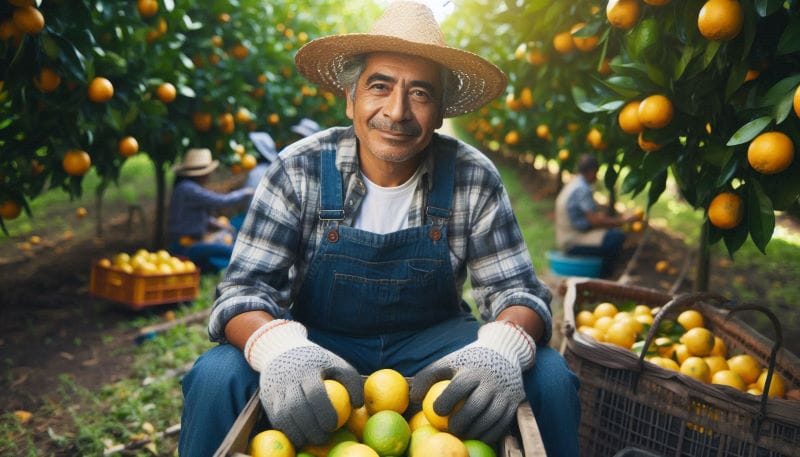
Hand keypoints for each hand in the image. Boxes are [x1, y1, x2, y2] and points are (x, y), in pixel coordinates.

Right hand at [244, 320, 362, 445]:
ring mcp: (275, 390)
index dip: (325, 413)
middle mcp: (288, 380)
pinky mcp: (267, 399)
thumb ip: (351, 381)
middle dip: (311, 428)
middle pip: (297, 408)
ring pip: (283, 417)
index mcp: (307, 370)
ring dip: (298, 433)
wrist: (281, 350)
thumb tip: (358, 405)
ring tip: (311, 440)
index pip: (315, 394)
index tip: (334, 425)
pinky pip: (276, 420)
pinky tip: (299, 437)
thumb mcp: (336, 363)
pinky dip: (287, 431)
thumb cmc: (316, 361)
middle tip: (324, 438)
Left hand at [409, 321, 535, 442]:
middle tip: (450, 429)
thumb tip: (413, 398)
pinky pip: (502, 424)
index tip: (437, 411)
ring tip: (461, 434)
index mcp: (473, 369)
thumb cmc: (468, 361)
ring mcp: (504, 393)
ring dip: (474, 432)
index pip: (459, 386)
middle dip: (460, 422)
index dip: (446, 401)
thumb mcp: (448, 362)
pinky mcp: (514, 403)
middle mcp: (491, 381)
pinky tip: (477, 437)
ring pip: (490, 418)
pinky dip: (489, 434)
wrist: (504, 351)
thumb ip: (427, 377)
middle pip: (475, 406)